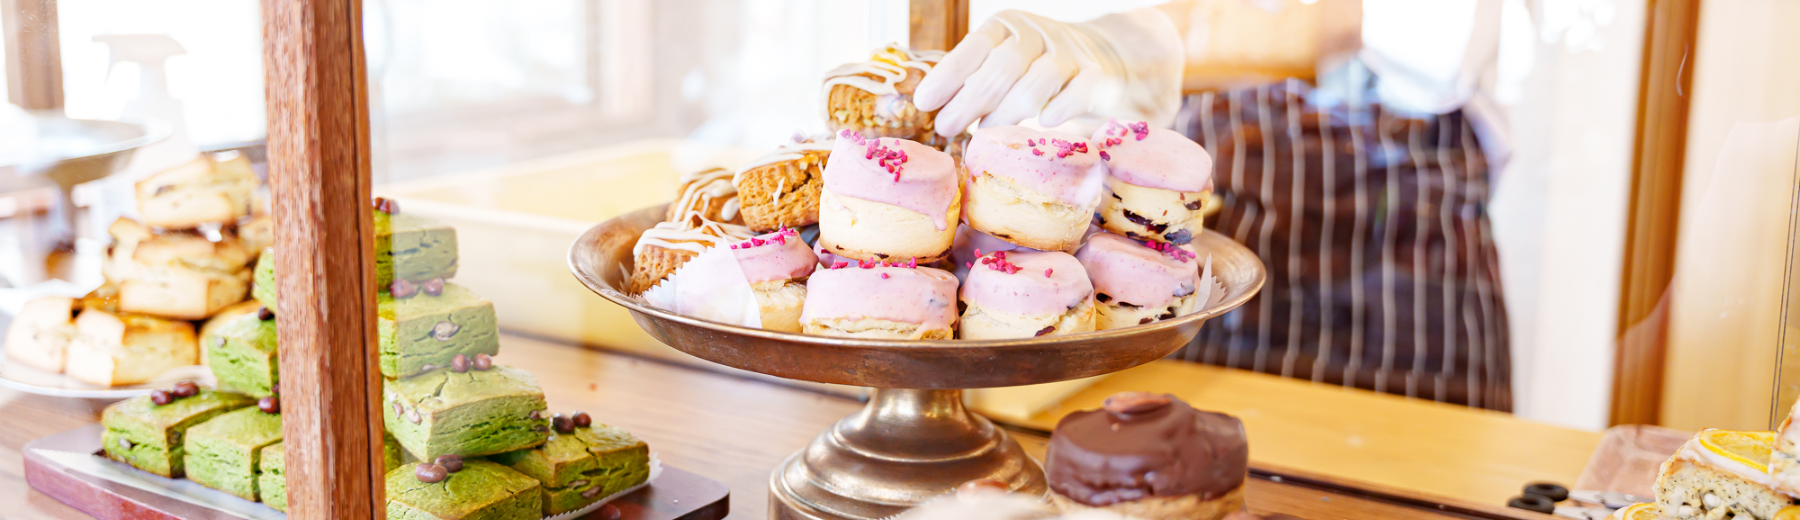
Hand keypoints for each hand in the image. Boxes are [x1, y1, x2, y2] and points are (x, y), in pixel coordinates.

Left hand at [914, 9, 1184, 136]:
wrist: (1103, 57)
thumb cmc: (1035, 69)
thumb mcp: (1001, 64)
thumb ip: (972, 79)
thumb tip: (929, 110)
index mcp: (1006, 27)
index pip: (974, 47)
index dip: (948, 75)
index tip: (924, 103)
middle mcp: (1036, 35)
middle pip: (1002, 65)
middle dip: (971, 99)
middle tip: (946, 127)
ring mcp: (1069, 54)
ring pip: (1038, 80)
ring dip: (1008, 109)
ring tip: (983, 132)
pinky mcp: (1098, 76)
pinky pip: (1080, 90)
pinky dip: (1062, 106)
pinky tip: (1044, 122)